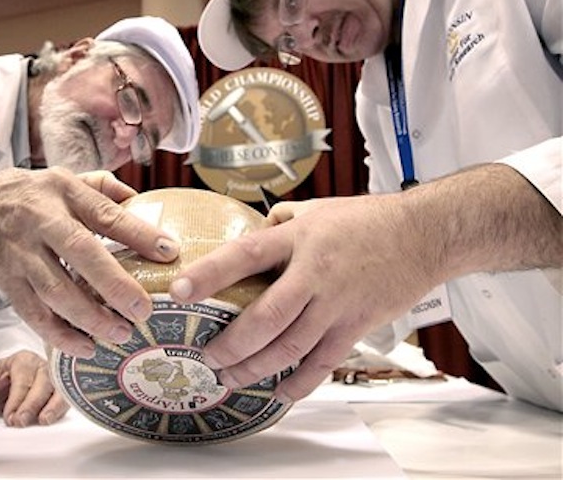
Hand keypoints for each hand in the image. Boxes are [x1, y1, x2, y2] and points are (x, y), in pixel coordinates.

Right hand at [0, 167, 179, 357]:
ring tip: (120, 334)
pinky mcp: (6, 282)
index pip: (105, 213)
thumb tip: (146, 203)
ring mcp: (21, 255)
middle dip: (114, 284)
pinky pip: (33, 314)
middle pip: (80, 253)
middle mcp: (41, 222)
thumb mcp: (64, 178)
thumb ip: (104, 189)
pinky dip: (58, 335)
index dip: (138, 232)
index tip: (169, 251)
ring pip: (55, 291)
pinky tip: (84, 347)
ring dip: (89, 318)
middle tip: (143, 309)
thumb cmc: (26, 196)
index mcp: (62, 192)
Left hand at [0, 351, 68, 426]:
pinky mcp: (62, 391)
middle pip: (44, 382)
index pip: (23, 378)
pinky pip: (67, 397)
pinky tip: (55, 418)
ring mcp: (55, 378)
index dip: (16, 399)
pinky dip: (62, 408)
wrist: (8, 382)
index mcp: (24, 360)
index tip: (9, 416)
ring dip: (53, 406)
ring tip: (44, 420)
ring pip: (60, 388)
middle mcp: (43, 366)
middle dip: (32, 403)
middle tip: (21, 421)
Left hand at [168, 164, 561, 402]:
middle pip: (266, 318)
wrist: (424, 235)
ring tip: (230, 378)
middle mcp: (315, 274)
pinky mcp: (357, 326)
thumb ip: (280, 223)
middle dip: (231, 344)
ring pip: (290, 348)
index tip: (179, 291)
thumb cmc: (367, 220)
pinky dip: (300, 384)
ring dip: (255, 368)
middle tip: (207, 357)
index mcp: (299, 239)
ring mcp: (337, 304)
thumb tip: (251, 236)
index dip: (210, 274)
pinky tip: (278, 392)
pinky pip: (323, 363)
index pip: (245, 255)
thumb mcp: (317, 209)